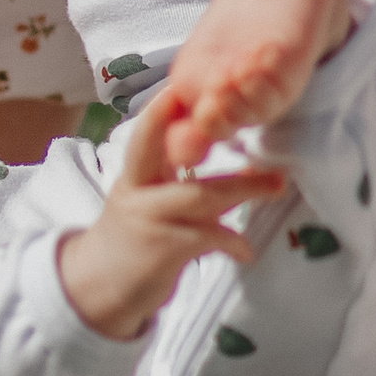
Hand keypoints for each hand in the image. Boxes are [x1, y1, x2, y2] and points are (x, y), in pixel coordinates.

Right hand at [54, 87, 282, 340]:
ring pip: (200, 195)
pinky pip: (206, 237)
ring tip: (276, 185)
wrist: (100, 289)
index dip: (162, 109)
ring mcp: (148, 220)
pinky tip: (246, 250)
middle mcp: (137, 191)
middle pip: (174, 153)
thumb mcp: (148, 204)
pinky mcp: (162, 250)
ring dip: (243, 188)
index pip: (146, 133)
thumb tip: (237, 169)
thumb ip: (183, 184)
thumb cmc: (133, 239)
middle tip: (247, 120)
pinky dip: (232, 242)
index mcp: (134, 175)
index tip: (183, 86)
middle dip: (210, 134)